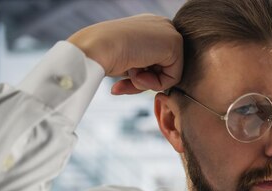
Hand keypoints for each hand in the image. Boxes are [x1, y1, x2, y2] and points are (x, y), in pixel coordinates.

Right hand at [68, 14, 182, 94]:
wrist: (96, 49)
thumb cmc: (104, 56)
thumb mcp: (126, 60)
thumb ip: (141, 66)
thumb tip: (148, 77)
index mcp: (148, 26)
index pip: (155, 62)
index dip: (139, 77)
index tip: (120, 84)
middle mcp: (160, 26)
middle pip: (164, 69)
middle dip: (144, 81)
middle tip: (125, 81)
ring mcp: (168, 31)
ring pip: (169, 74)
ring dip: (147, 82)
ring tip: (131, 72)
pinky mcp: (174, 42)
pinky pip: (173, 78)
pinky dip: (155, 84)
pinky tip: (138, 74)